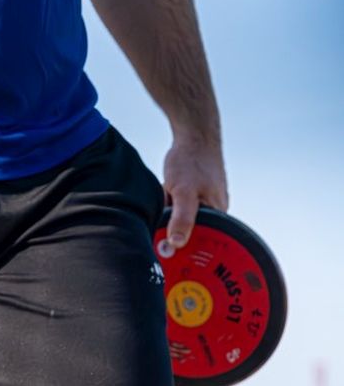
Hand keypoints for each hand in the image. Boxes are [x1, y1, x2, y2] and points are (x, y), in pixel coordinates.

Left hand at [162, 134, 227, 249]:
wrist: (193, 134)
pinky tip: (166, 191)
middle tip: (166, 213)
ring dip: (169, 213)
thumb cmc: (192, 161)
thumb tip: (176, 244)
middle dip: (174, 227)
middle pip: (191, 232)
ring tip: (168, 196)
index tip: (168, 251)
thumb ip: (182, 218)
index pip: (204, 244)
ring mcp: (204, 201)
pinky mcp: (192, 193)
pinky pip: (177, 206)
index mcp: (219, 216)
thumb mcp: (184, 192)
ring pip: (181, 218)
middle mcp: (214, 211)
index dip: (186, 250)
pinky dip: (169, 201)